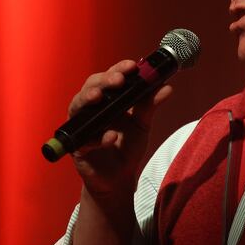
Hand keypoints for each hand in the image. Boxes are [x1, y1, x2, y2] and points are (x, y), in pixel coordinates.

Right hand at [67, 59, 172, 197]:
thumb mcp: (142, 123)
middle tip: (118, 80)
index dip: (118, 69)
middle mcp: (92, 109)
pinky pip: (84, 139)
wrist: (119, 178)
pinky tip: (110, 137)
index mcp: (108, 99)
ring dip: (88, 99)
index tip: (132, 66)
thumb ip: (150, 105)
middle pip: (91, 86)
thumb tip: (166, 86)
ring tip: (99, 97)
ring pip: (77, 107)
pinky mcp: (78, 147)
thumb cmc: (127, 146)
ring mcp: (83, 126)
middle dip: (103, 80)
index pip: (109, 77)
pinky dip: (98, 137)